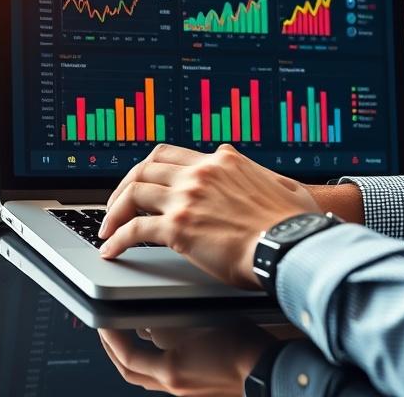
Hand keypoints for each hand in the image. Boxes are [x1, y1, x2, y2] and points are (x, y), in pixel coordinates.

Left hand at [98, 143, 319, 287]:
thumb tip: (258, 174)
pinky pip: (135, 230)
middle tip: (116, 205)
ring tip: (108, 228)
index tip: (141, 183)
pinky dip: (117, 239)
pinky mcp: (178, 228)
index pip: (170, 154)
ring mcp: (187, 198)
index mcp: (222, 161)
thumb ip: (262, 176)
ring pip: (133, 194)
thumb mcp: (283, 185)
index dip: (149, 168)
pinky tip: (112, 249)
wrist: (292, 245)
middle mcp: (200, 174)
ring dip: (115, 211)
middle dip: (124, 186)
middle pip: (145, 168)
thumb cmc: (294, 223)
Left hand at [98, 325, 275, 396]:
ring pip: (146, 376)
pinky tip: (161, 344)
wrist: (264, 368)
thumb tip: (148, 326)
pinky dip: (154, 360)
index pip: (127, 359)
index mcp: (170, 372)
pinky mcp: (196, 387)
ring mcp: (184, 389)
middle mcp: (173, 385)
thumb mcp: (198, 327)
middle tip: (107, 331)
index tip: (104, 322)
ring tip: (129, 335)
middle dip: (114, 351)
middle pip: (131, 373)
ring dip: (133, 357)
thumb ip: (169, 327)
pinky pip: (164, 375)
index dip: (111, 340)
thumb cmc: (238, 345)